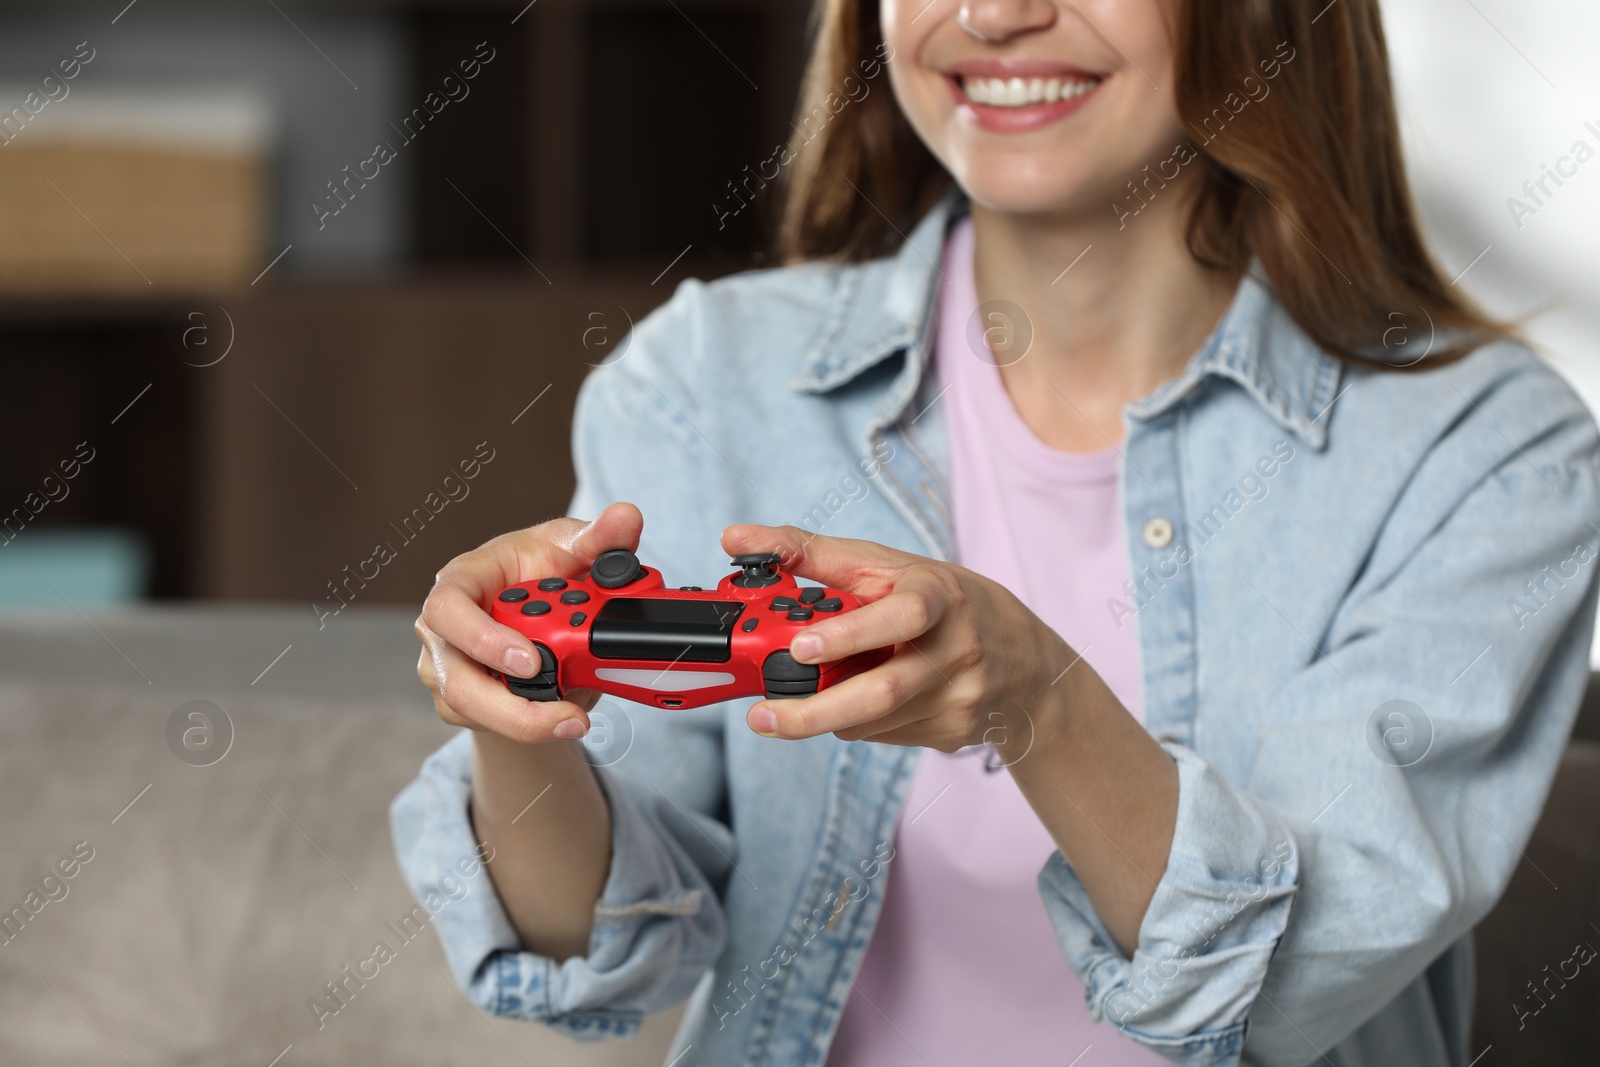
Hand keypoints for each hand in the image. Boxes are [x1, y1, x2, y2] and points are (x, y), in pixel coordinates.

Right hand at [415, 501, 642, 742]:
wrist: (536, 617)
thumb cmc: (537, 570)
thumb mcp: (568, 547)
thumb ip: (598, 537)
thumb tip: (627, 517)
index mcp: (461, 582)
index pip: (447, 608)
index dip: (481, 638)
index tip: (529, 661)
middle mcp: (443, 631)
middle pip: (455, 679)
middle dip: (510, 707)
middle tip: (567, 714)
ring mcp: (448, 670)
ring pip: (472, 712)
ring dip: (527, 724)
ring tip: (577, 720)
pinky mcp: (463, 704)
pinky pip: (488, 727)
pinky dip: (528, 729)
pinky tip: (561, 719)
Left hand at [720, 524, 1075, 753]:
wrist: (1023, 659)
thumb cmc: (942, 600)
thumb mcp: (886, 566)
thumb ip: (809, 553)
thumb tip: (734, 538)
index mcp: (940, 597)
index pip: (899, 617)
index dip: (849, 634)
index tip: (799, 647)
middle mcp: (956, 650)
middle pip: (880, 693)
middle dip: (813, 712)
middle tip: (761, 718)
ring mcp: (958, 698)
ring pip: (871, 721)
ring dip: (828, 713)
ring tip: (807, 698)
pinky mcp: (952, 733)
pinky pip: (882, 736)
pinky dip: (855, 722)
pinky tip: (859, 701)